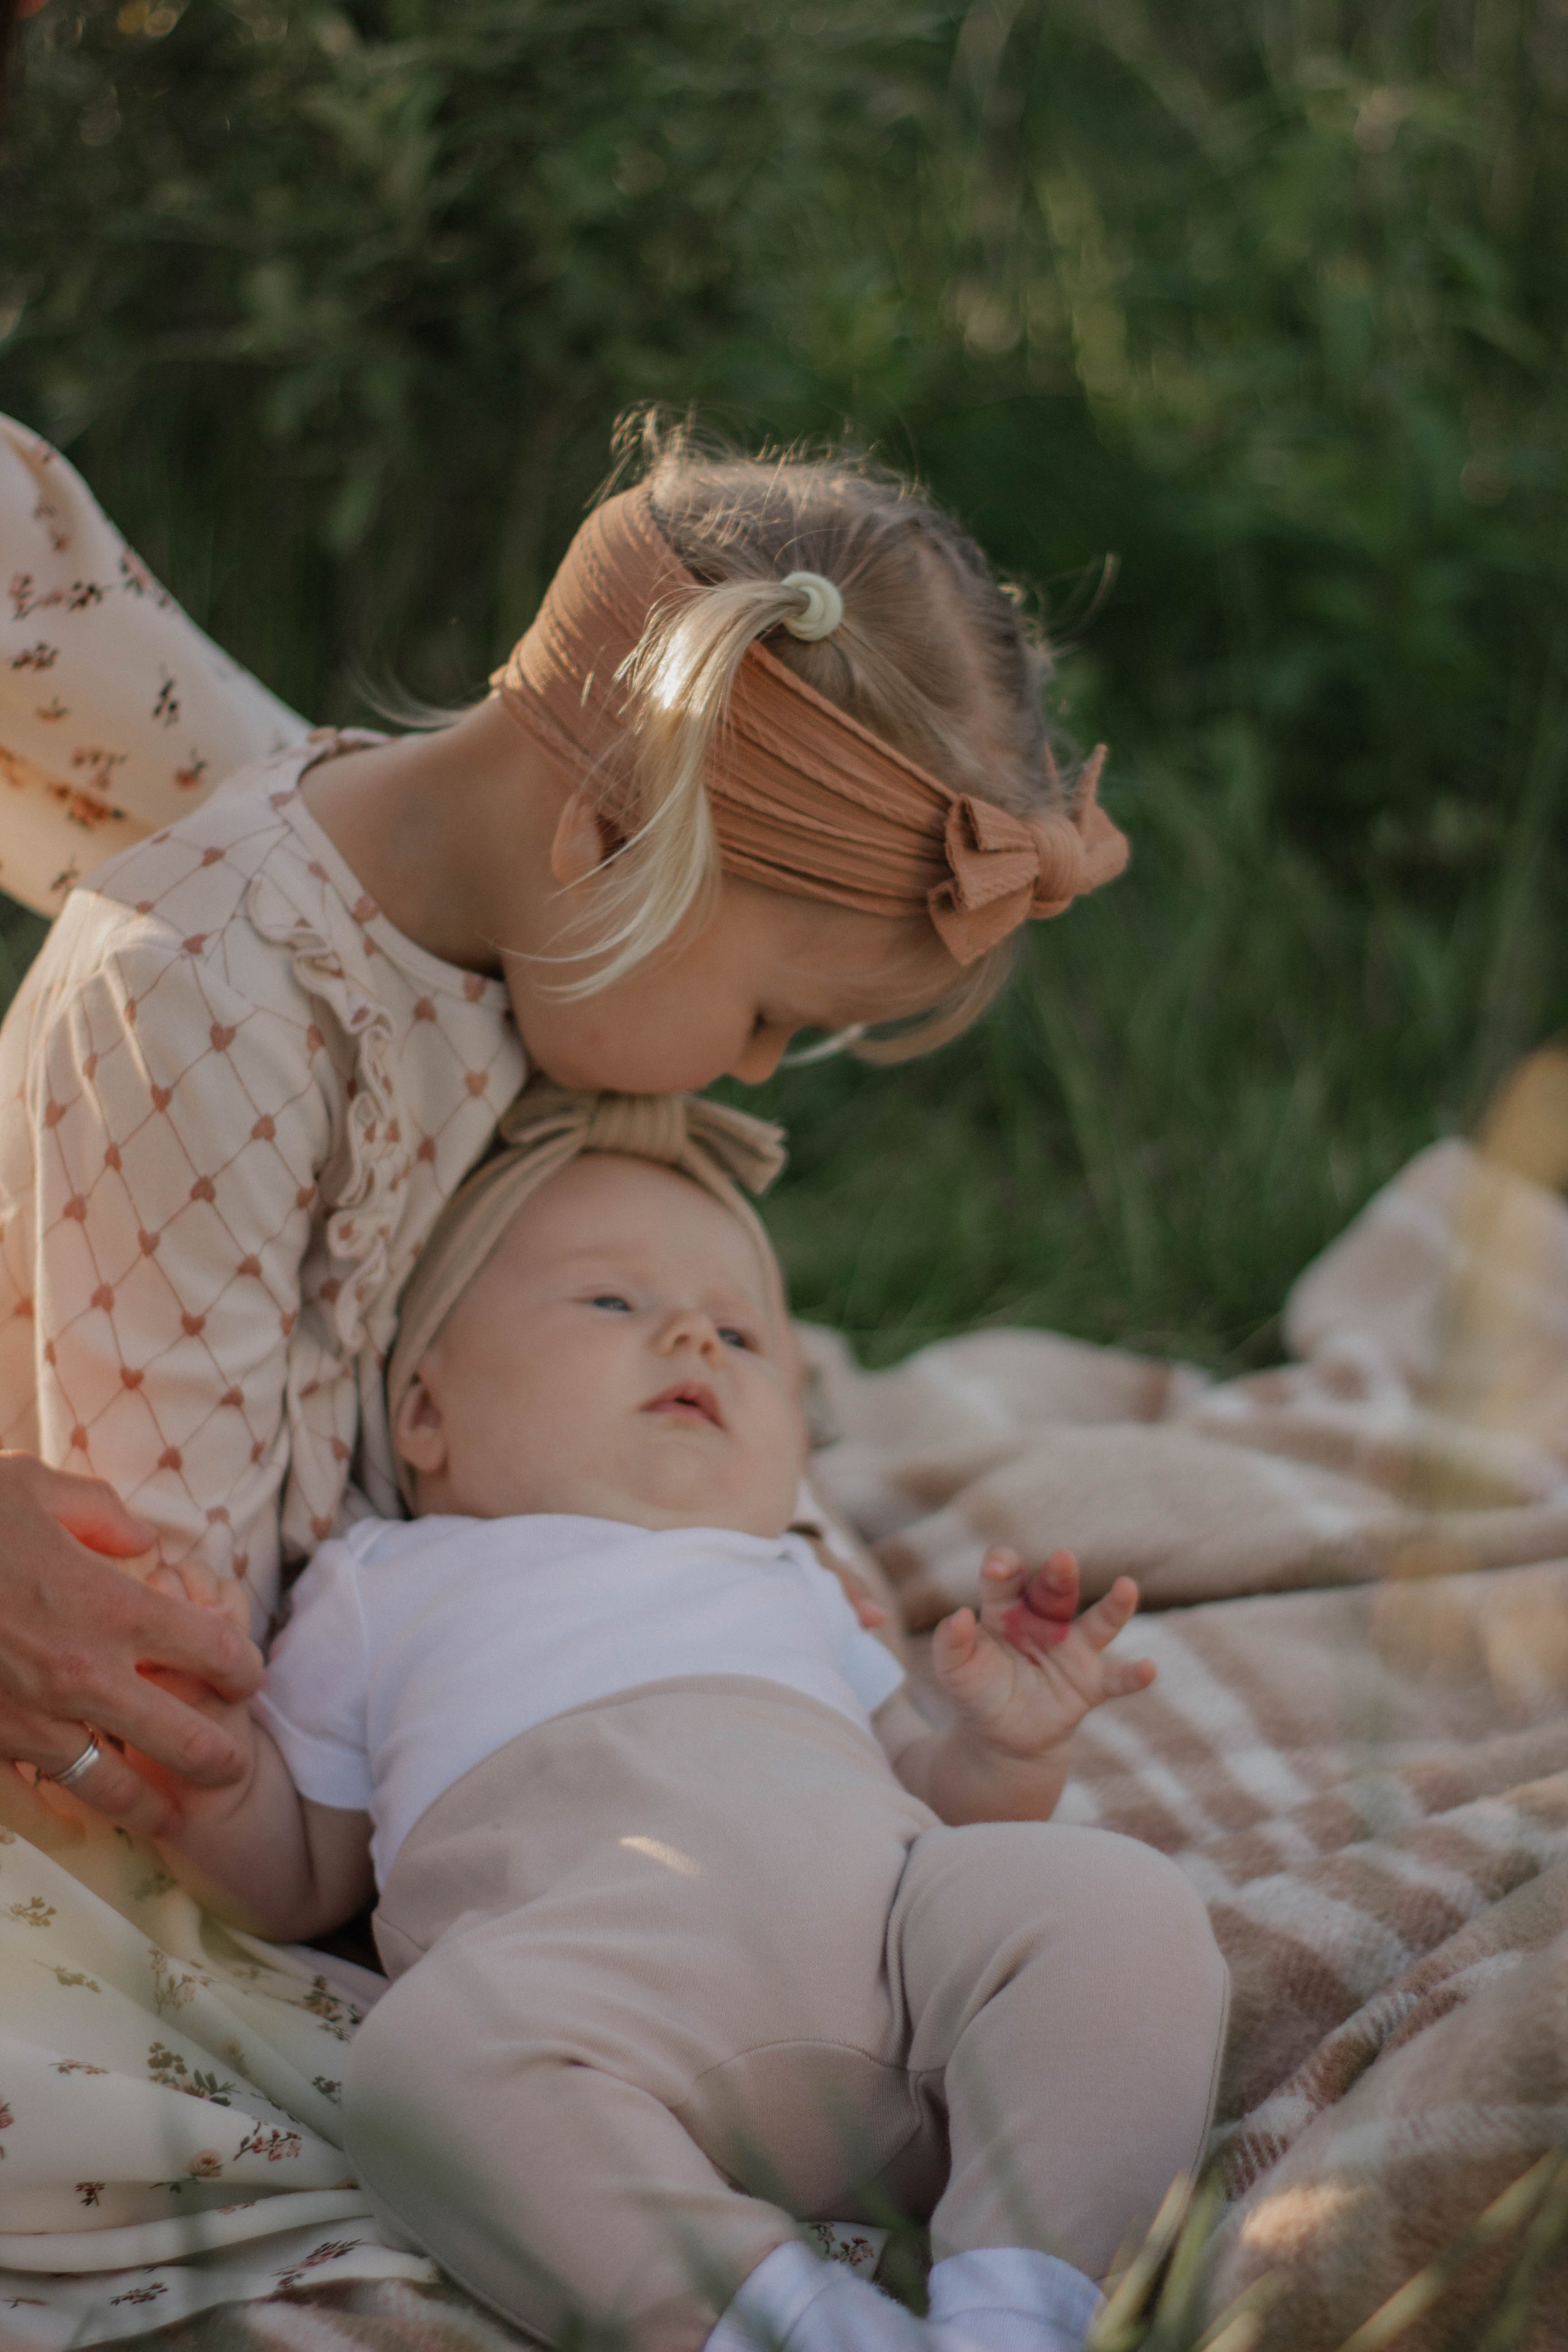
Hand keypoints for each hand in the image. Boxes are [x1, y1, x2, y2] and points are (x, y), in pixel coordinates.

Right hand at [0, 1453, 262, 1836]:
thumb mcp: (32, 1487)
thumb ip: (101, 1513)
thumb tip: (142, 1540)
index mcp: (112, 1607)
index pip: (217, 1651)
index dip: (244, 1667)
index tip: (246, 1674)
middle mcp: (83, 1675)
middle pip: (185, 1741)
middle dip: (220, 1758)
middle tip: (232, 1764)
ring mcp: (31, 1721)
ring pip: (113, 1789)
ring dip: (147, 1805)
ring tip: (164, 1813)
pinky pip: (31, 1805)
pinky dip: (56, 1818)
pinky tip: (72, 1826)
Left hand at [932, 1547, 1155, 1761]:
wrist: (1001, 1737)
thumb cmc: (977, 1691)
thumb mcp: (955, 1671)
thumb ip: (951, 1644)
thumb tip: (957, 1616)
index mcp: (1006, 1609)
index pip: (1005, 1579)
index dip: (1002, 1568)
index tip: (998, 1567)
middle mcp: (1044, 1620)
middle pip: (1054, 1590)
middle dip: (1059, 1574)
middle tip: (1062, 1558)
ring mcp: (1071, 1650)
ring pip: (1097, 1622)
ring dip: (1113, 1606)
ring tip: (1127, 1587)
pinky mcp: (1090, 1684)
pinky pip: (1116, 1678)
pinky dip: (1133, 1675)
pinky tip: (1149, 1669)